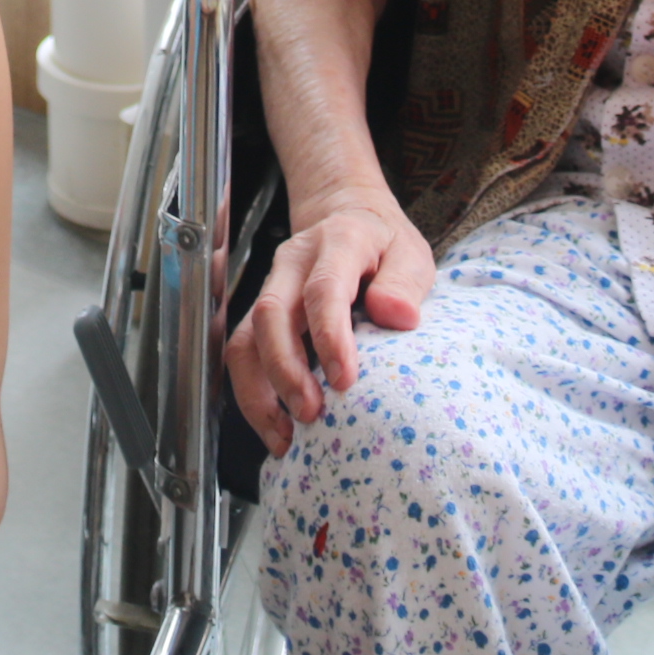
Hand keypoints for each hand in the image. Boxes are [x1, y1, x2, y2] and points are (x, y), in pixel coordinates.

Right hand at [226, 189, 436, 454]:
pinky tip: (276, 428)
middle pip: (270, 313)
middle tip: (311, 414)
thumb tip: (397, 316)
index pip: (323, 288)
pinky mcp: (261, 313)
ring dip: (259, 390)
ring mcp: (272, 286)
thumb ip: (404, 283)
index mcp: (337, 242)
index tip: (343, 380)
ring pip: (245, 337)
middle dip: (285, 369)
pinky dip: (253, 394)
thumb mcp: (410, 253)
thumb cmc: (383, 245)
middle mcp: (293, 263)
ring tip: (286, 436)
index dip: (329, 336)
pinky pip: (242, 353)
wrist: (348, 217)